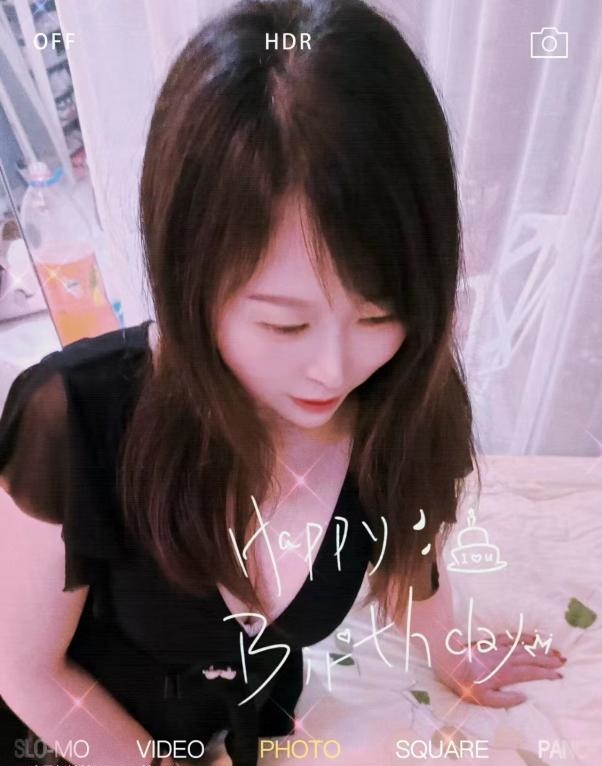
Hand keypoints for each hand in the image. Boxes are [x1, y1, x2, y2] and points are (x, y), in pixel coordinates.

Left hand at [435, 633, 566, 707]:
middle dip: (547, 660)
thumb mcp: (483, 699)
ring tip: (553, 651)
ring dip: (539, 649)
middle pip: (530, 658)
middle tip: (563, 661)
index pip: (530, 673)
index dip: (545, 674)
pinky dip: (523, 637)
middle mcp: (504, 659)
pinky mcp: (491, 642)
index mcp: (504, 673)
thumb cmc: (465, 683)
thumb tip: (524, 698)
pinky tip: (531, 638)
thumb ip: (505, 700)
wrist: (448, 660)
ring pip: (523, 647)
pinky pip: (510, 637)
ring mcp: (498, 649)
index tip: (559, 675)